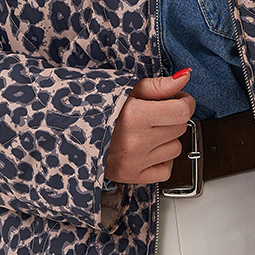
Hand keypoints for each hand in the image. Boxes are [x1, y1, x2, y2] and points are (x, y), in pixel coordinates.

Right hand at [104, 70, 195, 185]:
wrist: (68, 132)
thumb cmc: (95, 108)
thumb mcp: (125, 89)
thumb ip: (158, 86)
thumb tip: (185, 77)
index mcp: (135, 116)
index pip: (182, 112)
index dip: (185, 102)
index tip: (179, 99)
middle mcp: (136, 142)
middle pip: (180, 128)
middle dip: (173, 117)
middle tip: (156, 113)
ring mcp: (134, 162)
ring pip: (176, 148)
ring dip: (167, 138)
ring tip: (147, 131)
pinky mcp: (131, 176)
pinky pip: (166, 170)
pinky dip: (162, 160)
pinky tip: (147, 149)